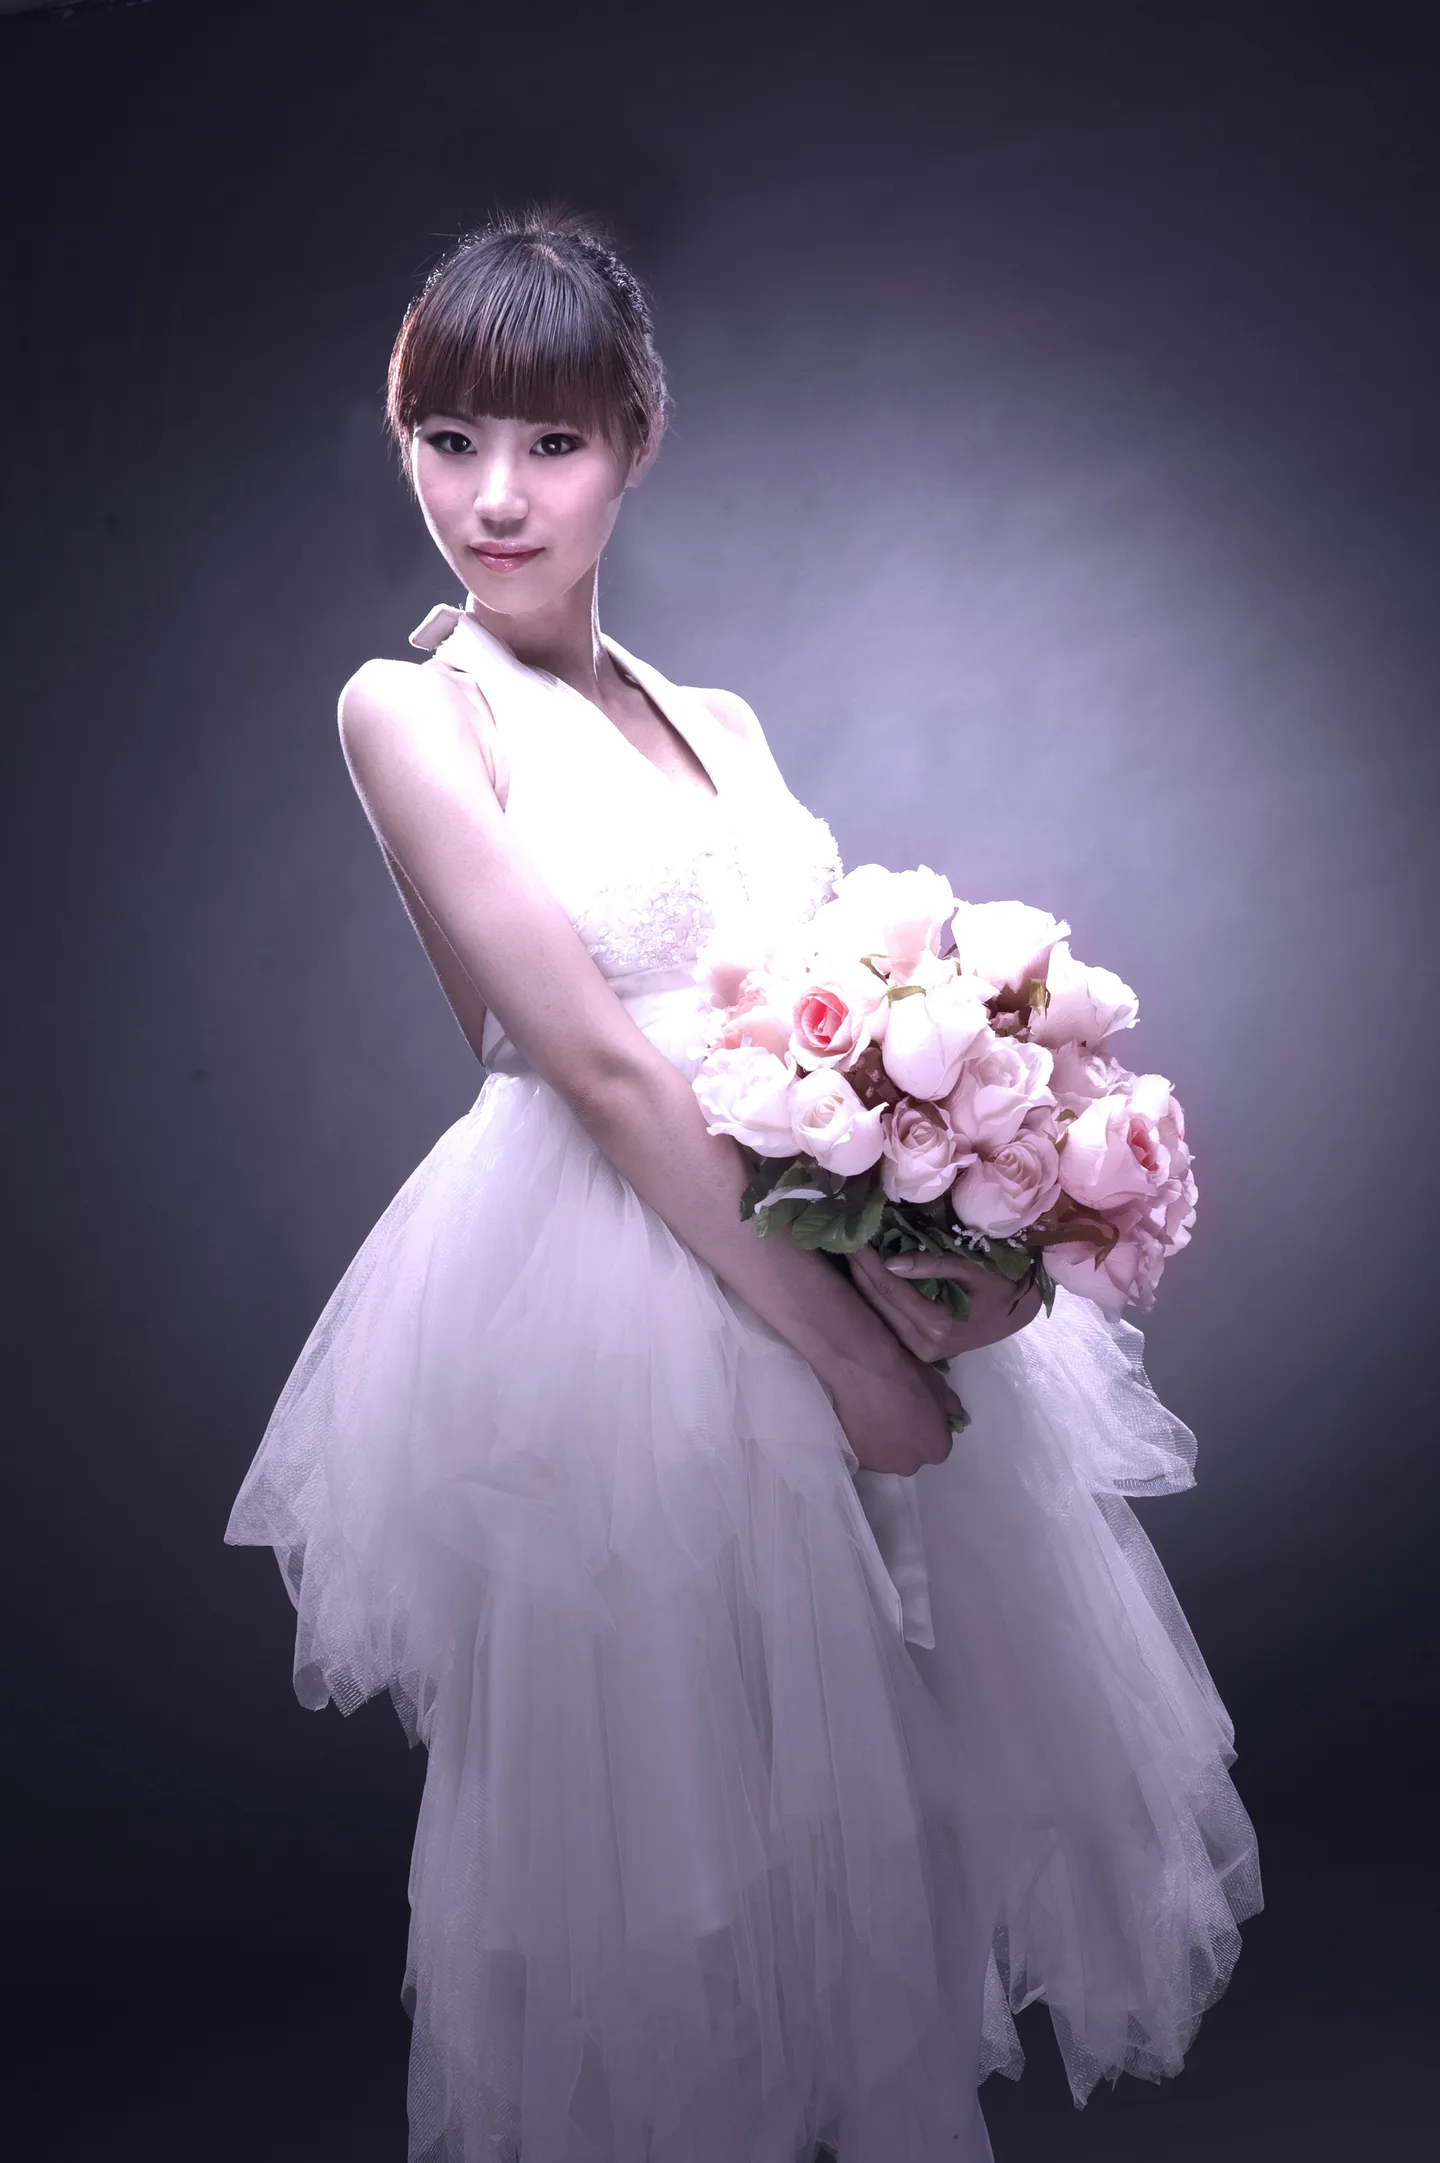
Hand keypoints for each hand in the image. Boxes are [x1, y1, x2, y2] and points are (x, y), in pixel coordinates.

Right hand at [822, 1340, 965, 1476]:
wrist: (863, 1373)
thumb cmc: (907, 1379)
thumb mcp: (940, 1386)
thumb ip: (953, 1408)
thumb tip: (962, 1419)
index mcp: (936, 1450)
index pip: (938, 1443)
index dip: (930, 1426)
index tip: (920, 1411)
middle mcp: (911, 1465)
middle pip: (912, 1454)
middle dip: (908, 1438)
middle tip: (896, 1412)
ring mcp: (882, 1465)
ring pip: (888, 1455)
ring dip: (885, 1440)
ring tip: (875, 1413)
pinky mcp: (858, 1460)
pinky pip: (866, 1452)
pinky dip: (865, 1440)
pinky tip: (860, 1419)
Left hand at [845, 1243, 1042, 1365]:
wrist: (1016, 1313)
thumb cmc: (999, 1285)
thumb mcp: (972, 1268)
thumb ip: (932, 1265)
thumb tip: (890, 1261)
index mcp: (938, 1325)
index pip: (889, 1288)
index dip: (867, 1261)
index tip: (850, 1238)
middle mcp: (924, 1345)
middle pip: (877, 1304)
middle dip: (857, 1271)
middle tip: (840, 1243)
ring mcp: (920, 1352)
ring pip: (878, 1316)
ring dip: (861, 1285)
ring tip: (848, 1256)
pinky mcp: (919, 1352)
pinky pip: (888, 1323)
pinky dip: (874, 1298)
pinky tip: (864, 1277)